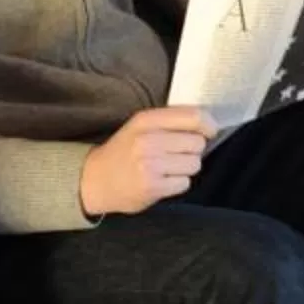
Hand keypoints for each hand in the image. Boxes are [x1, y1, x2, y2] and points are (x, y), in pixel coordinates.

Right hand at [79, 106, 213, 216]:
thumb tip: (208, 124)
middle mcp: (148, 140)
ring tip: (167, 168)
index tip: (209, 132)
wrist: (94, 180)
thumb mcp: (140, 126)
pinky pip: (184, 183)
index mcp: (146, 120)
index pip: (193, 116)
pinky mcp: (152, 187)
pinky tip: (162, 181)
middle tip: (176, 154)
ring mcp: (149, 164)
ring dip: (185, 168)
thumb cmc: (124, 151)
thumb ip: (170, 121)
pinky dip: (177, 184)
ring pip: (194, 164)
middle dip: (193, 150)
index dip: (208, 125)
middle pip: (197, 143)